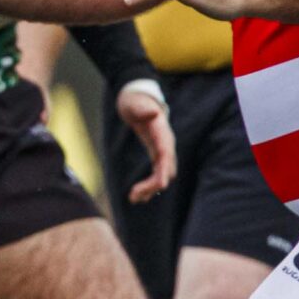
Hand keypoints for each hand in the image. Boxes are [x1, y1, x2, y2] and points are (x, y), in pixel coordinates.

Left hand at [117, 86, 176, 202]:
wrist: (137, 99)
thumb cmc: (135, 101)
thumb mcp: (136, 103)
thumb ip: (142, 109)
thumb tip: (153, 114)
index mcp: (162, 133)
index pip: (166, 154)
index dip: (164, 170)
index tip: (160, 185)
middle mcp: (166, 144)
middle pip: (166, 169)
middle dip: (153, 184)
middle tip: (133, 197)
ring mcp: (162, 150)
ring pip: (162, 174)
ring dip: (150, 188)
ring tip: (133, 199)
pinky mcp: (156, 154)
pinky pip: (157, 173)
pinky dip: (149, 185)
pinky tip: (137, 196)